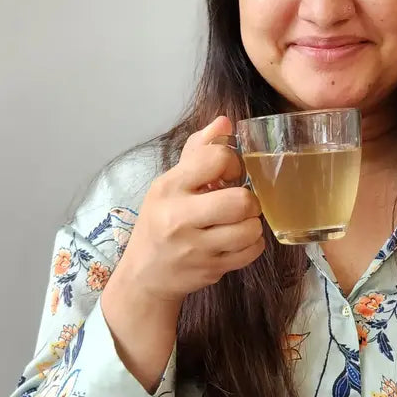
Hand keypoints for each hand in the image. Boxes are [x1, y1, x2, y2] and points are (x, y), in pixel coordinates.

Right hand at [100, 116, 264, 354]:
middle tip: (240, 203)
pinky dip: (253, 244)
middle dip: (249, 199)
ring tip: (239, 222)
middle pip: (240, 200)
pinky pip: (252, 252)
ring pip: (250, 229)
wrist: (144, 276)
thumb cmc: (162, 221)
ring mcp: (195, 248)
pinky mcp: (210, 270)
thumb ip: (198, 151)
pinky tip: (239, 240)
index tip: (228, 174)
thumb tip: (224, 121)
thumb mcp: (170, 184)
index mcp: (169, 188)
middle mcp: (179, 218)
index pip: (216, 159)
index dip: (232, 162)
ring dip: (252, 223)